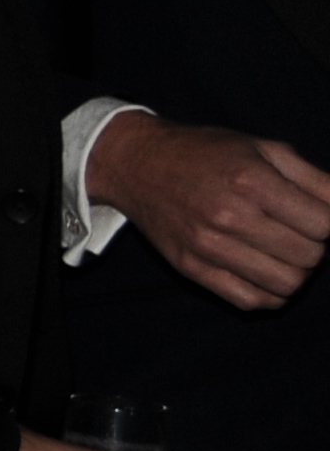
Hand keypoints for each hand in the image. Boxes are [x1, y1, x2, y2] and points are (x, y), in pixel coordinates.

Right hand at [85, 111, 329, 310]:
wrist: (139, 164)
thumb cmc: (207, 153)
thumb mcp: (264, 149)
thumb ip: (315, 179)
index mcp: (252, 182)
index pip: (324, 225)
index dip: (326, 222)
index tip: (310, 214)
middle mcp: (229, 216)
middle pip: (309, 257)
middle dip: (313, 247)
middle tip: (295, 233)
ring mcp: (208, 247)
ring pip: (286, 285)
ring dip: (295, 272)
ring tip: (282, 255)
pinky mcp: (191, 268)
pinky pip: (250, 301)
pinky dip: (269, 294)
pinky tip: (264, 273)